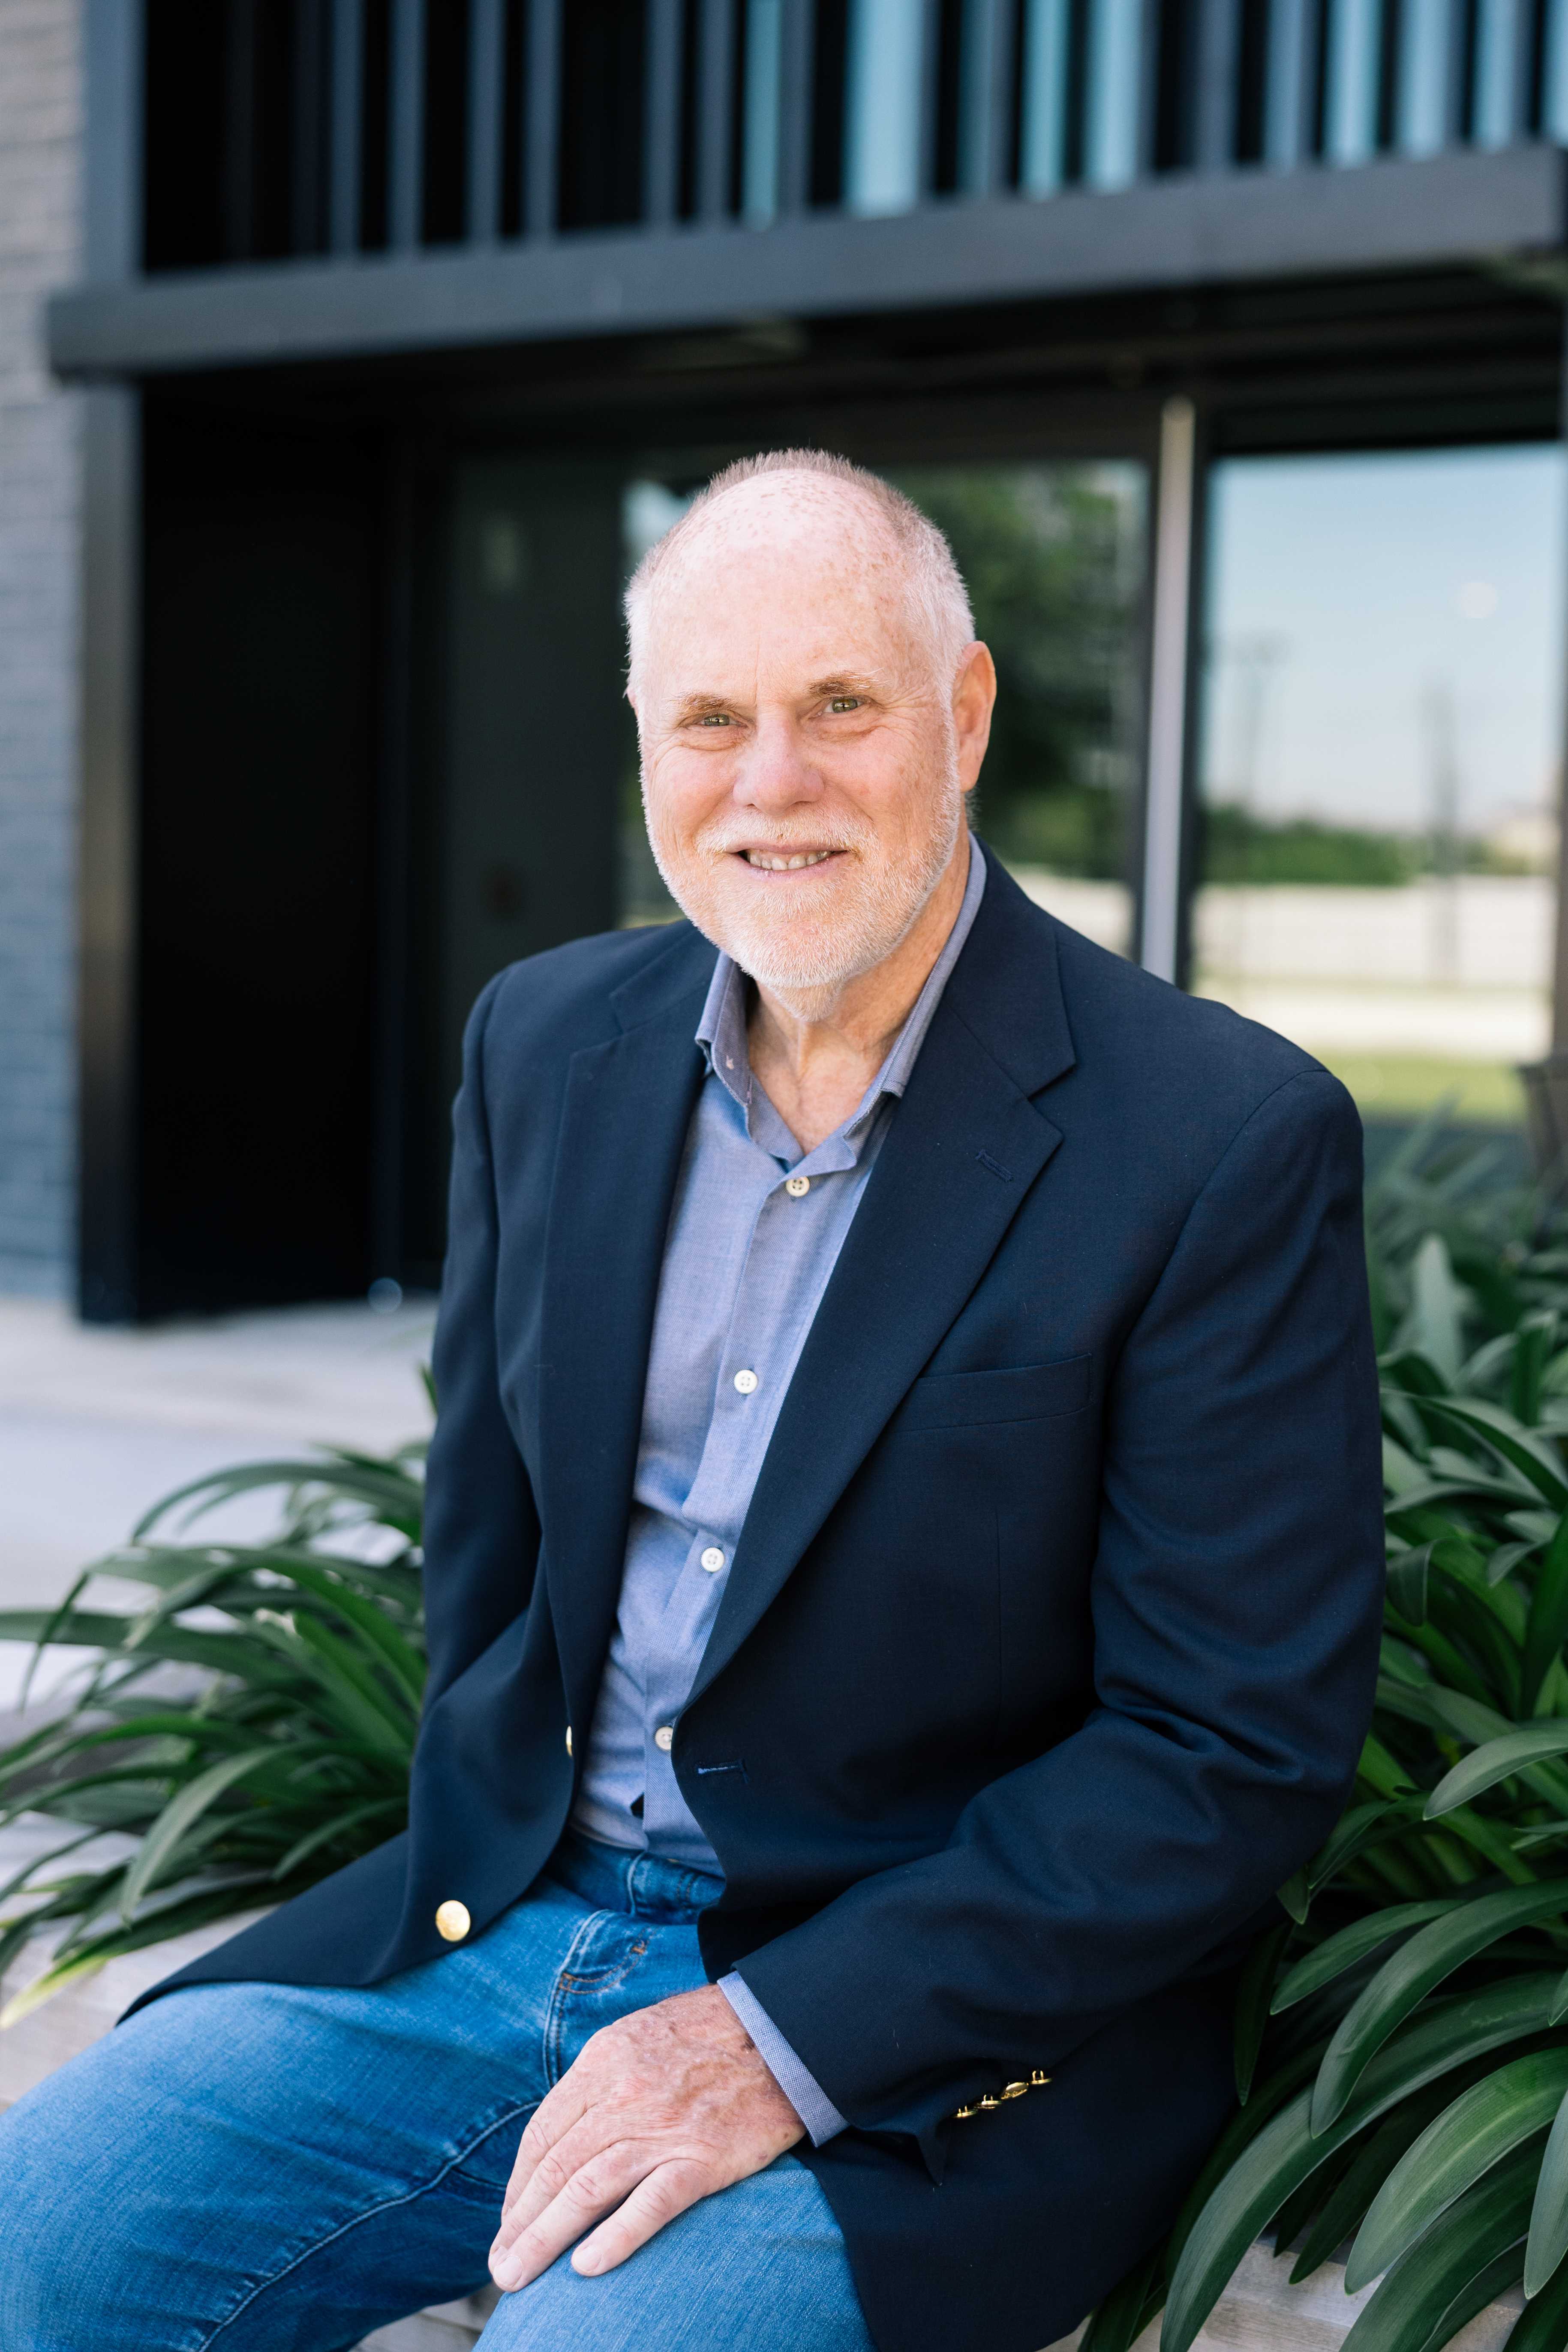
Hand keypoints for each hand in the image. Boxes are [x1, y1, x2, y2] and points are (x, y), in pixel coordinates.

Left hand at [488, 1983, 804, 2290]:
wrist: (780, 2032)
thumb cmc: (707, 2036)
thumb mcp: (639, 2036)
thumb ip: (600, 2080)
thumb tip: (562, 2133)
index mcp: (604, 2060)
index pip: (543, 2131)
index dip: (519, 2183)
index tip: (510, 2219)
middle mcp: (624, 2092)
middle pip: (557, 2167)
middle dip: (521, 2223)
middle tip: (502, 2265)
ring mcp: (663, 2127)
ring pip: (588, 2189)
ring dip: (546, 2239)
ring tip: (520, 2276)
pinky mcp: (703, 2157)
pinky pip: (651, 2203)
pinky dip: (616, 2237)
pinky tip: (587, 2267)